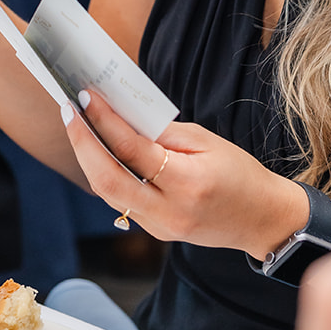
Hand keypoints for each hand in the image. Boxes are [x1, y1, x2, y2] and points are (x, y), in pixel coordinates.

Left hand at [61, 89, 308, 257]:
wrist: (262, 219)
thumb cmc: (240, 173)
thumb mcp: (208, 141)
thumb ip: (163, 133)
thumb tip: (123, 116)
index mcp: (188, 183)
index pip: (133, 150)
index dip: (105, 121)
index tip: (86, 97)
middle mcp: (169, 211)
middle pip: (108, 180)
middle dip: (82, 144)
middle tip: (68, 111)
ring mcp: (160, 227)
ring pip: (109, 193)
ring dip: (89, 158)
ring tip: (78, 125)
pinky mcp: (157, 232)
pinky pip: (122, 201)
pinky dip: (107, 173)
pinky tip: (99, 151)